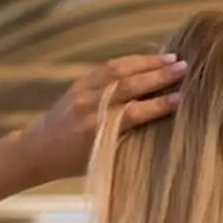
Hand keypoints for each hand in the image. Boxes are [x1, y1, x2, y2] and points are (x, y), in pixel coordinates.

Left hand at [16, 54, 186, 182]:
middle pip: (129, 86)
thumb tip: (159, 128)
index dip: (158, 106)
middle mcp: (89, 109)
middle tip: (185, 69)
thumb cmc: (72, 163)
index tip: (181, 99)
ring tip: (172, 59)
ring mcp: (82, 93)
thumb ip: (124, 143)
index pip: (133, 114)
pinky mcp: (78, 84)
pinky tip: (148, 59)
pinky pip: (108, 68)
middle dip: (159, 76)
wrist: (37, 150)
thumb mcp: (100, 160)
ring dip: (148, 62)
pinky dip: (130, 62)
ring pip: (119, 71)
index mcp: (95, 132)